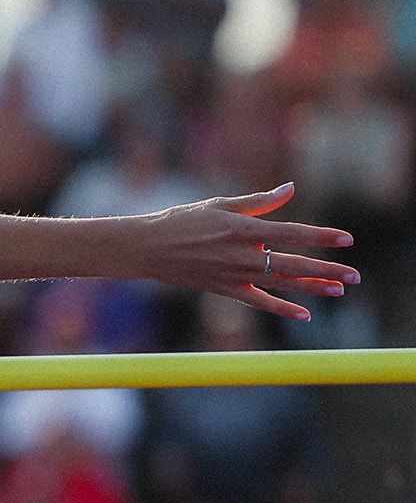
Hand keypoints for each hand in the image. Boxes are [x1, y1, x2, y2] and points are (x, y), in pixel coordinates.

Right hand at [138, 183, 356, 321]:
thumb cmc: (182, 220)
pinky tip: (304, 314)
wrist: (147, 247)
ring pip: (281, 283)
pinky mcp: (224, 289)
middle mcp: (241, 254)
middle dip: (327, 269)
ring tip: (338, 290)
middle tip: (354, 275)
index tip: (346, 240)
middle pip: (293, 264)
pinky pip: (259, 301)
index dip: (321, 237)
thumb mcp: (220, 203)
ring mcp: (233, 275)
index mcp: (242, 228)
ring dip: (312, 287)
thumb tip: (290, 188)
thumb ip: (259, 201)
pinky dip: (282, 308)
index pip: (291, 233)